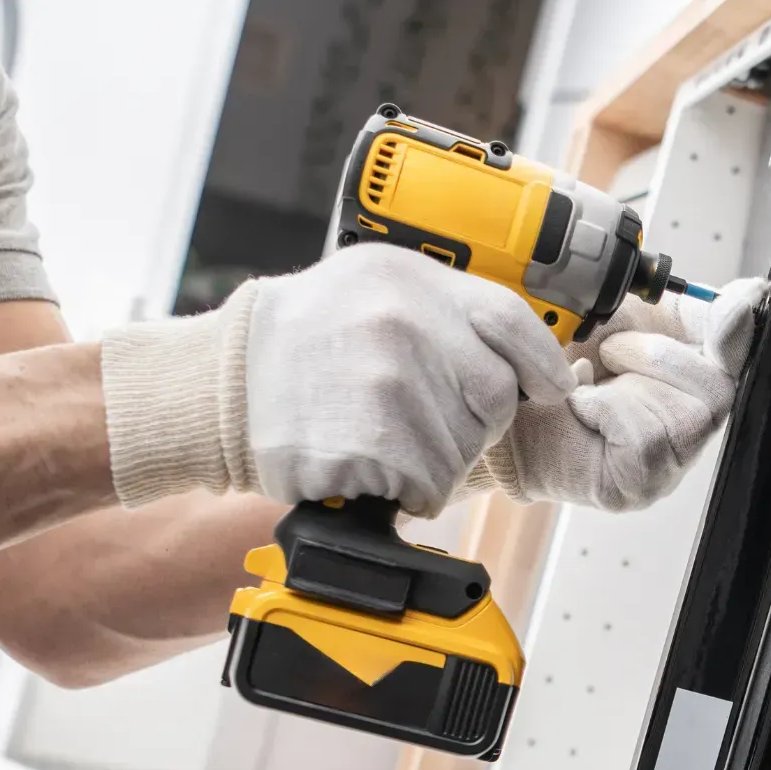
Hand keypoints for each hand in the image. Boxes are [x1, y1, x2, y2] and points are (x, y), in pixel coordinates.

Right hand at [100, 244, 575, 517]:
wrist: (222, 387)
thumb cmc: (300, 342)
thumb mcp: (370, 288)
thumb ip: (443, 307)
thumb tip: (521, 346)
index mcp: (410, 280)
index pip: (511, 321)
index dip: (540, 362)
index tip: (548, 385)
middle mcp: (406, 325)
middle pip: (497, 393)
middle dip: (474, 417)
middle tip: (423, 416)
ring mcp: (390, 386)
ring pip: (466, 446)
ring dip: (438, 457)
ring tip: (384, 436)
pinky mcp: (374, 446)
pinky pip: (431, 485)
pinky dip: (411, 489)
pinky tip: (372, 464)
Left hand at [465, 277, 766, 510]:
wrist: (506, 404)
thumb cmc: (562, 365)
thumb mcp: (625, 316)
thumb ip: (684, 307)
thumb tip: (752, 294)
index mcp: (695, 377)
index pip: (742, 356)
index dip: (740, 331)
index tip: (748, 298)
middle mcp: (692, 426)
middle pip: (720, 389)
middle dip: (661, 356)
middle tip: (610, 351)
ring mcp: (670, 462)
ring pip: (688, 416)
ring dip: (629, 382)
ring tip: (591, 381)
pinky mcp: (639, 485)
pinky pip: (646, 438)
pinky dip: (606, 410)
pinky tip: (582, 408)